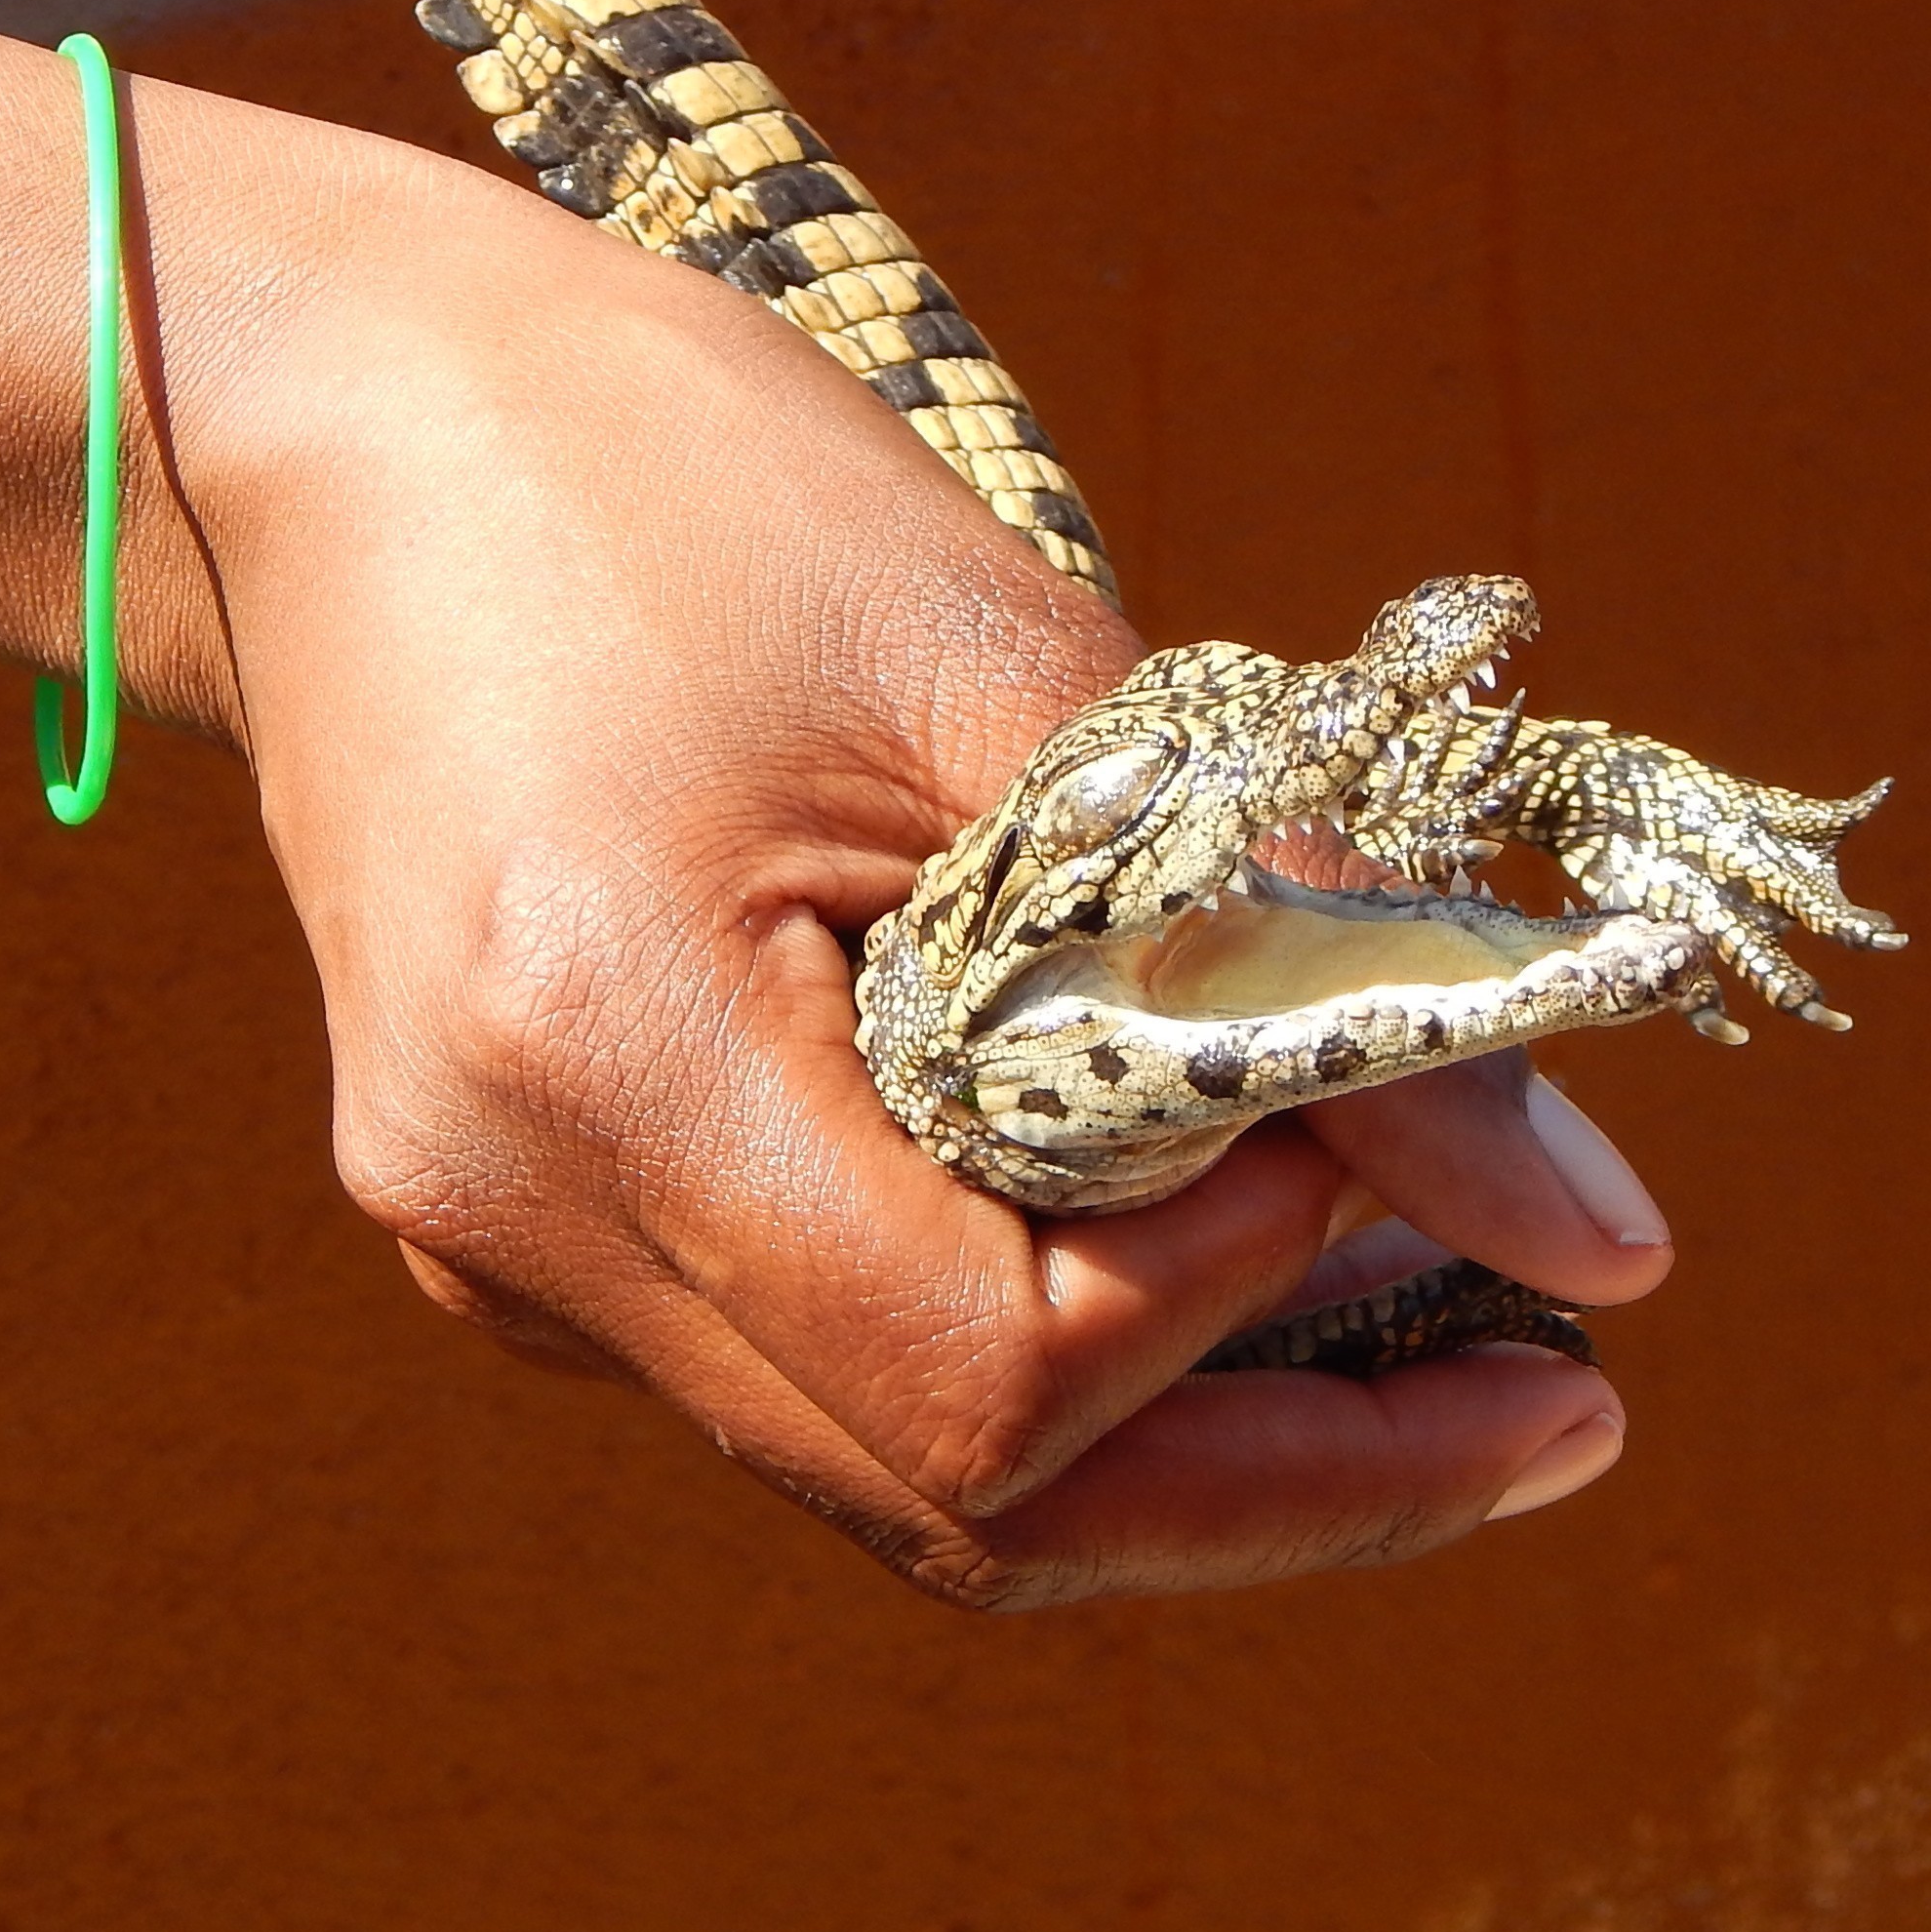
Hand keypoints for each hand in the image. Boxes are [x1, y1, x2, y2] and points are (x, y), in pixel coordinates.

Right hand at [184, 162, 1670, 1606]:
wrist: (326, 421)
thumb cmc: (665, 476)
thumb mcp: (1009, 659)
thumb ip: (1295, 935)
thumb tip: (1604, 1230)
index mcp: (601, 1065)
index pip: (991, 1373)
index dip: (1237, 1291)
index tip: (1380, 1112)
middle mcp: (519, 1224)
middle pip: (963, 1510)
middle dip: (1294, 1486)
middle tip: (1568, 1406)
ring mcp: (507, 1254)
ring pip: (900, 1479)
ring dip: (1188, 1441)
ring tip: (1447, 1350)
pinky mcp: (533, 1226)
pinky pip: (825, 1372)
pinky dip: (1043, 1347)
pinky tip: (1215, 1253)